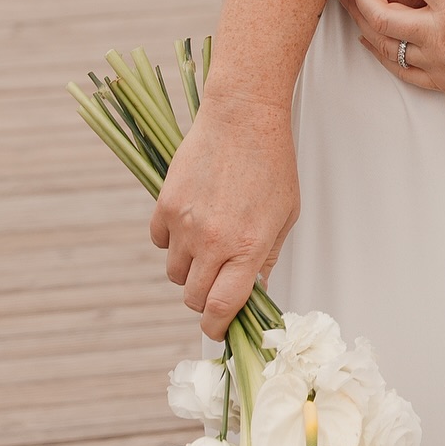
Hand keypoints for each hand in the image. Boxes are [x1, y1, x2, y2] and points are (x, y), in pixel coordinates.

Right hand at [148, 94, 298, 340]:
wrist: (243, 117)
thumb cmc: (272, 163)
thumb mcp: (285, 215)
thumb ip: (266, 258)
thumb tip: (254, 294)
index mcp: (248, 246)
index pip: (223, 307)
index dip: (219, 327)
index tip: (220, 328)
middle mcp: (213, 241)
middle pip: (194, 298)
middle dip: (205, 299)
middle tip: (218, 281)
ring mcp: (185, 224)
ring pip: (174, 273)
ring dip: (189, 269)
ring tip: (209, 241)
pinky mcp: (165, 205)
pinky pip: (159, 242)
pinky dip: (171, 241)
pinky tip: (191, 220)